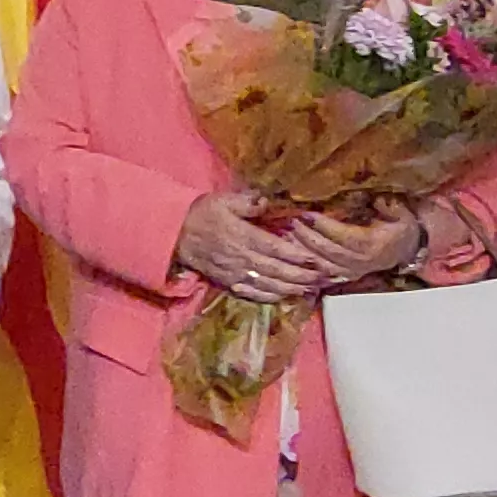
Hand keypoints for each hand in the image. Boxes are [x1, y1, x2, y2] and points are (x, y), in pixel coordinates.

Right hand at [175, 190, 338, 303]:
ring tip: (310, 289)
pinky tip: (283, 296)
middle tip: (321, 277)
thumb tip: (267, 202)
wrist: (174, 234)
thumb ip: (248, 202)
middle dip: (301, 275)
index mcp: (242, 236)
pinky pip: (252, 292)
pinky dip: (270, 296)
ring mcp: (234, 272)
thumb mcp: (223, 200)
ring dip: (290, 288)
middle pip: (276, 270)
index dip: (297, 255)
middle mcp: (241, 257)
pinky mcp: (228, 281)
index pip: (275, 248)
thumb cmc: (201, 214)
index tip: (315, 259)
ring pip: (267, 284)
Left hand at [285, 197, 426, 285]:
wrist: (406, 249)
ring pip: (321, 264)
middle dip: (307, 236)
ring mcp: (351, 271)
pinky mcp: (344, 275)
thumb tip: (377, 200)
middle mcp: (360, 262)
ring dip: (303, 250)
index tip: (308, 214)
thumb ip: (388, 206)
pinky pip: (321, 272)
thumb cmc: (400, 226)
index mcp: (372, 245)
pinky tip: (293, 252)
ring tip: (288, 234)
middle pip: (328, 252)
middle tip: (291, 221)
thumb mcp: (400, 212)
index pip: (344, 237)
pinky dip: (306, 263)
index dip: (325, 227)